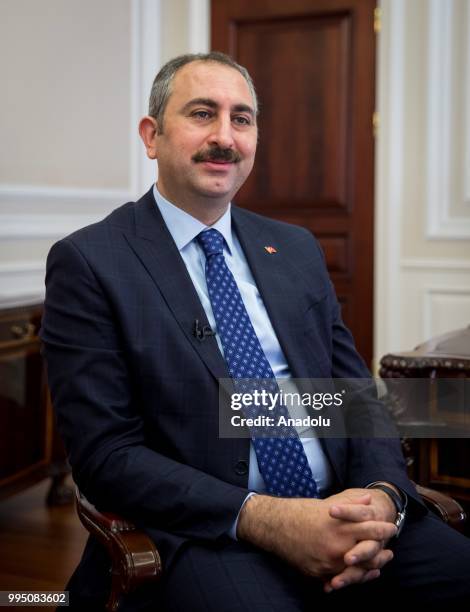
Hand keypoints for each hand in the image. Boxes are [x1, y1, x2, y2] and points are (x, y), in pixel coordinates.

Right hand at [237, 489, 396, 579]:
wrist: (276, 527)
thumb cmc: (301, 512)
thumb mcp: (327, 505)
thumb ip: (351, 503)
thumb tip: (369, 499)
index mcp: (338, 527)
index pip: (369, 529)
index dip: (383, 529)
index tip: (391, 527)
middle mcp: (335, 546)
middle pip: (367, 553)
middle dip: (381, 552)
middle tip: (389, 551)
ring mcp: (327, 562)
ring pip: (356, 570)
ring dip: (370, 567)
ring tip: (379, 564)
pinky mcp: (318, 573)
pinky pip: (339, 577)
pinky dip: (351, 575)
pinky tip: (359, 572)